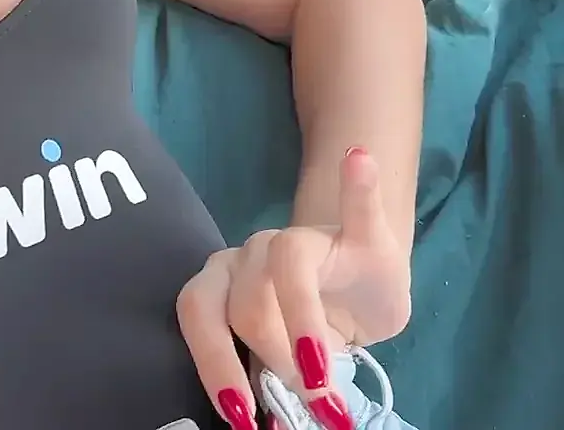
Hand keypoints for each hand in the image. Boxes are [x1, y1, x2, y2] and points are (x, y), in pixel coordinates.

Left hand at [175, 148, 411, 429]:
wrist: (360, 288)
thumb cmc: (306, 328)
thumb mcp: (282, 358)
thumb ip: (265, 375)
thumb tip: (258, 423)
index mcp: (222, 285)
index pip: (204, 313)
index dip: (215, 363)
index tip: (243, 414)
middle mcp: (252, 255)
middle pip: (245, 299)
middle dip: (271, 357)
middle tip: (303, 399)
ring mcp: (305, 236)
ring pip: (287, 266)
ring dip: (308, 329)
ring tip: (329, 382)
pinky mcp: (359, 228)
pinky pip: (357, 201)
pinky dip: (358, 182)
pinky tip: (358, 160)